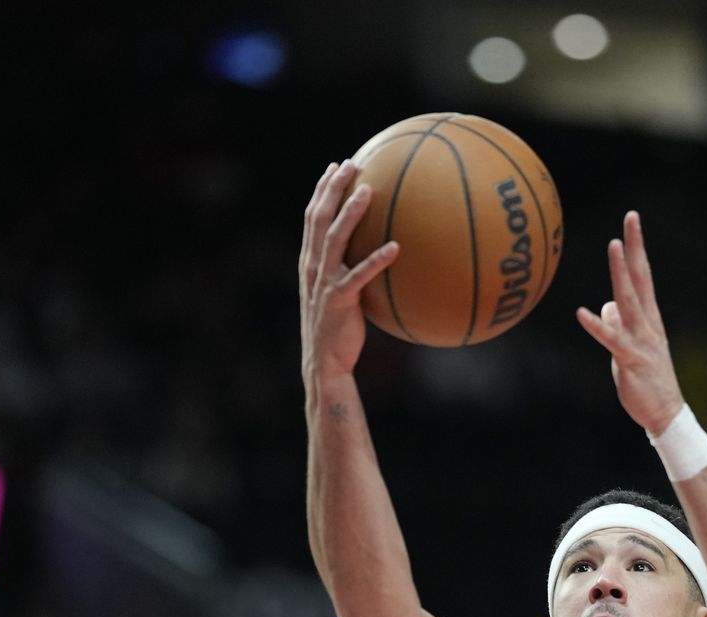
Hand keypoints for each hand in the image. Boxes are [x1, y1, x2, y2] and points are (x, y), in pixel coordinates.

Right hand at [300, 160, 398, 381]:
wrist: (324, 362)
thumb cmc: (337, 328)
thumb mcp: (338, 293)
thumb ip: (349, 269)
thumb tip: (379, 249)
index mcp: (310, 262)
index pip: (312, 217)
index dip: (322, 190)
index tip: (336, 166)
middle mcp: (312, 267)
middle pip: (319, 219)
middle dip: (332, 189)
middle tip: (351, 165)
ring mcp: (324, 283)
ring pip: (334, 240)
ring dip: (351, 214)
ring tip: (369, 192)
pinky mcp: (339, 301)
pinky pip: (359, 275)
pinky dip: (376, 260)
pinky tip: (396, 247)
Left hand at [576, 212, 686, 433]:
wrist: (665, 412)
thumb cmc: (646, 378)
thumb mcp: (630, 345)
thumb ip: (619, 323)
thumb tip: (606, 306)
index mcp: (648, 317)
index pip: (642, 274)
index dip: (637, 247)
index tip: (632, 220)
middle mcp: (647, 322)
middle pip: (639, 278)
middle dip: (634, 248)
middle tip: (631, 219)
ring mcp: (641, 339)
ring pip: (629, 300)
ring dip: (620, 273)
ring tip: (613, 246)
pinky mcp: (630, 359)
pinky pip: (611, 339)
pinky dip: (597, 326)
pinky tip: (581, 313)